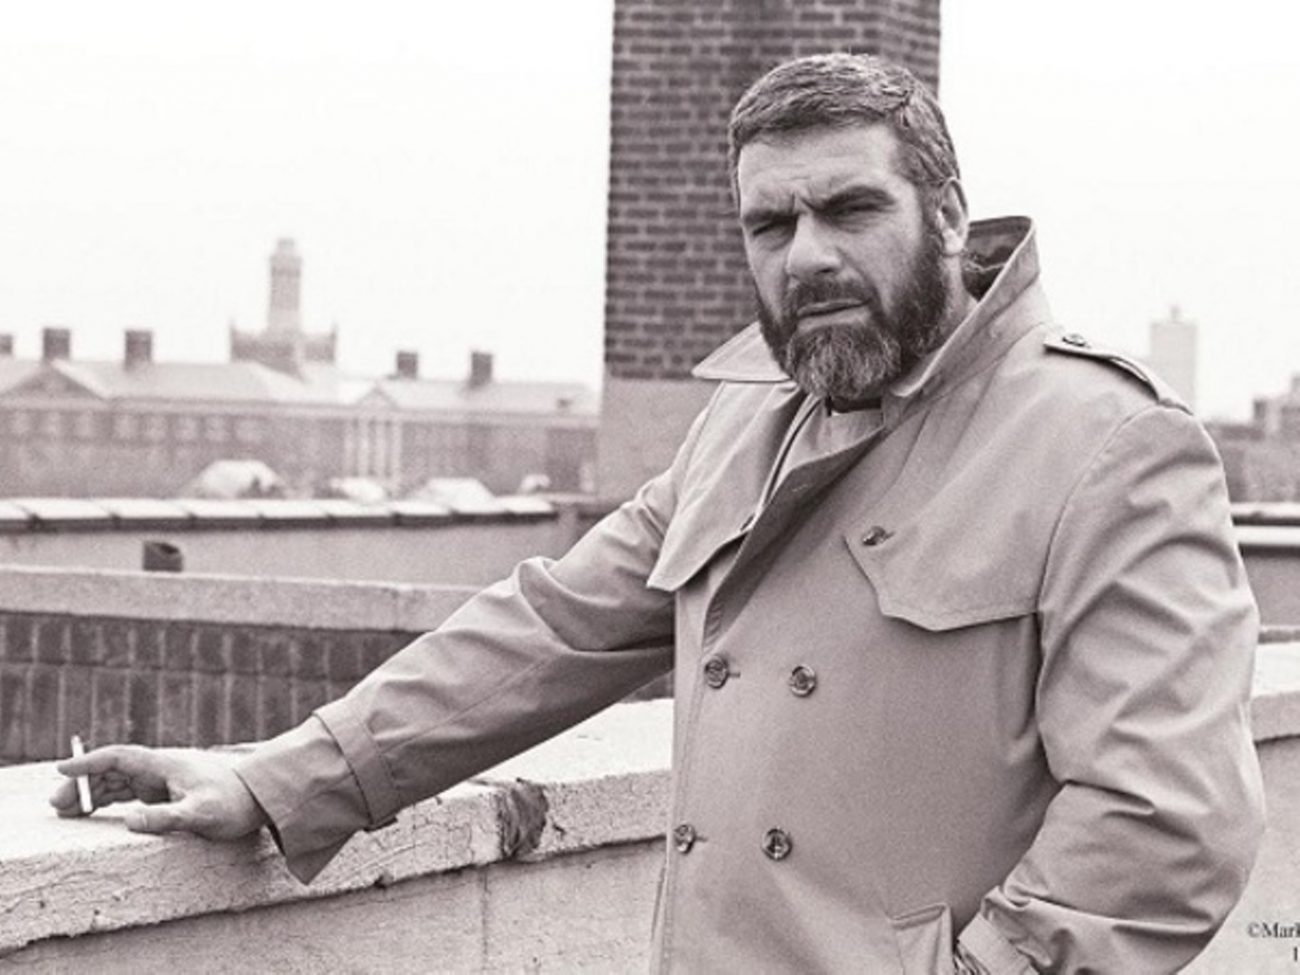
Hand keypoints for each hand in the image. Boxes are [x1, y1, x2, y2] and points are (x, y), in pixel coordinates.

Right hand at [49, 744, 269, 839]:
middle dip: (84, 784)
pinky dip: (109, 799)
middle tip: (57, 806)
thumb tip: (129, 820)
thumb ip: (165, 817)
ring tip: (67, 811)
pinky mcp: (167, 791)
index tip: (61, 770)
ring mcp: (163, 778)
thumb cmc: (233, 805)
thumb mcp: (200, 815)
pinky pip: (130, 791)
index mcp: (165, 765)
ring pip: (118, 780)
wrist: (260, 799)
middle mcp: (161, 767)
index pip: (119, 757)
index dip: (89, 762)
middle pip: (113, 770)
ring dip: (93, 793)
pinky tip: (93, 811)